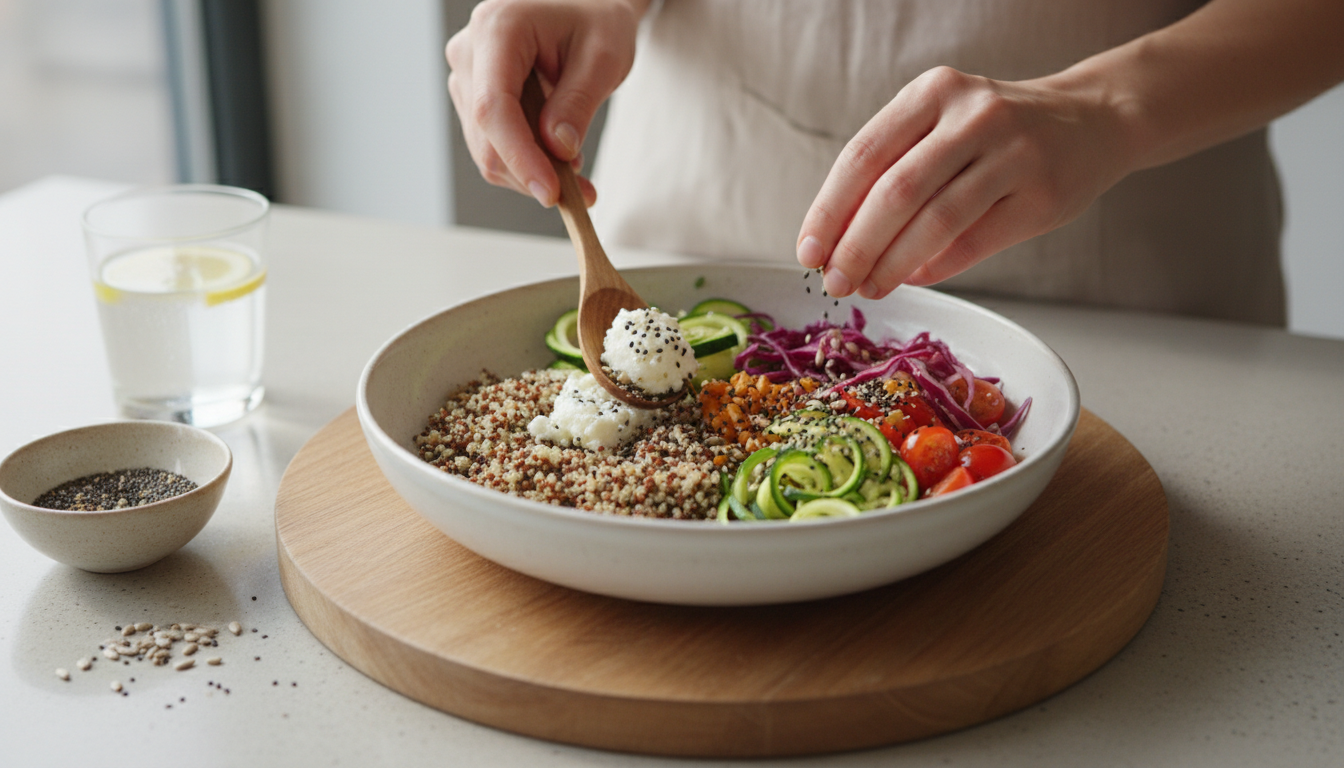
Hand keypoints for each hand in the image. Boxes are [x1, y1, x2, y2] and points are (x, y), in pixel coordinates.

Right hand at [445, 0, 647, 206]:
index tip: (551, 192)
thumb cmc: (596, 20)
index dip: (519, 157)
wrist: (585, 7)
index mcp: (498, 28)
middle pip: (486, 136)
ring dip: (531, 172)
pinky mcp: (473, 96)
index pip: (493, 108)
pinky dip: (526, 163)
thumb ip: (578, 102)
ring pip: (486, 149)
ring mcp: (467, 75)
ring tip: (577, 166)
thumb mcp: (604, 57)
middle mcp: (470, 50)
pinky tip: (559, 158)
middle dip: (532, 174)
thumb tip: (557, 150)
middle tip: (583, 193)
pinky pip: (492, 145)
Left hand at [796, 66, 1131, 298]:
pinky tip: (913, 278)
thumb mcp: (939, 126)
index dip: (829, 209)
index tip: (808, 250)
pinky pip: (974, 242)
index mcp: (933, 92)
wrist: (1092, 121)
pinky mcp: (1041, 195)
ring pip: (935, 221)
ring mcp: (1013, 153)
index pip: (864, 155)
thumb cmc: (995, 133)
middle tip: (835, 280)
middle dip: (856, 245)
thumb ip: (891, 171)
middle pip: (896, 191)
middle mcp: (973, 115)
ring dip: (892, 264)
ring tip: (868, 287)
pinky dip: (934, 267)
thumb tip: (836, 242)